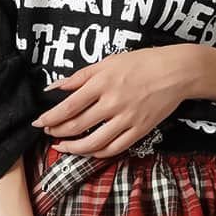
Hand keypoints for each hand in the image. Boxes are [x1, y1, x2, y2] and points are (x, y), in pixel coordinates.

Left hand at [31, 46, 194, 157]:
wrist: (176, 72)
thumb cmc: (142, 63)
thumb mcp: (108, 62)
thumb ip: (79, 76)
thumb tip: (54, 87)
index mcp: (102, 82)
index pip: (68, 106)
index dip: (50, 117)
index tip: (39, 122)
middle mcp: (112, 102)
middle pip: (77, 126)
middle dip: (58, 132)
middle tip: (49, 132)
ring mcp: (127, 118)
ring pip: (93, 142)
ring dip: (74, 148)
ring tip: (63, 146)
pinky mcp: (140, 130)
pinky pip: (114, 148)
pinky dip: (97, 153)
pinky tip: (88, 150)